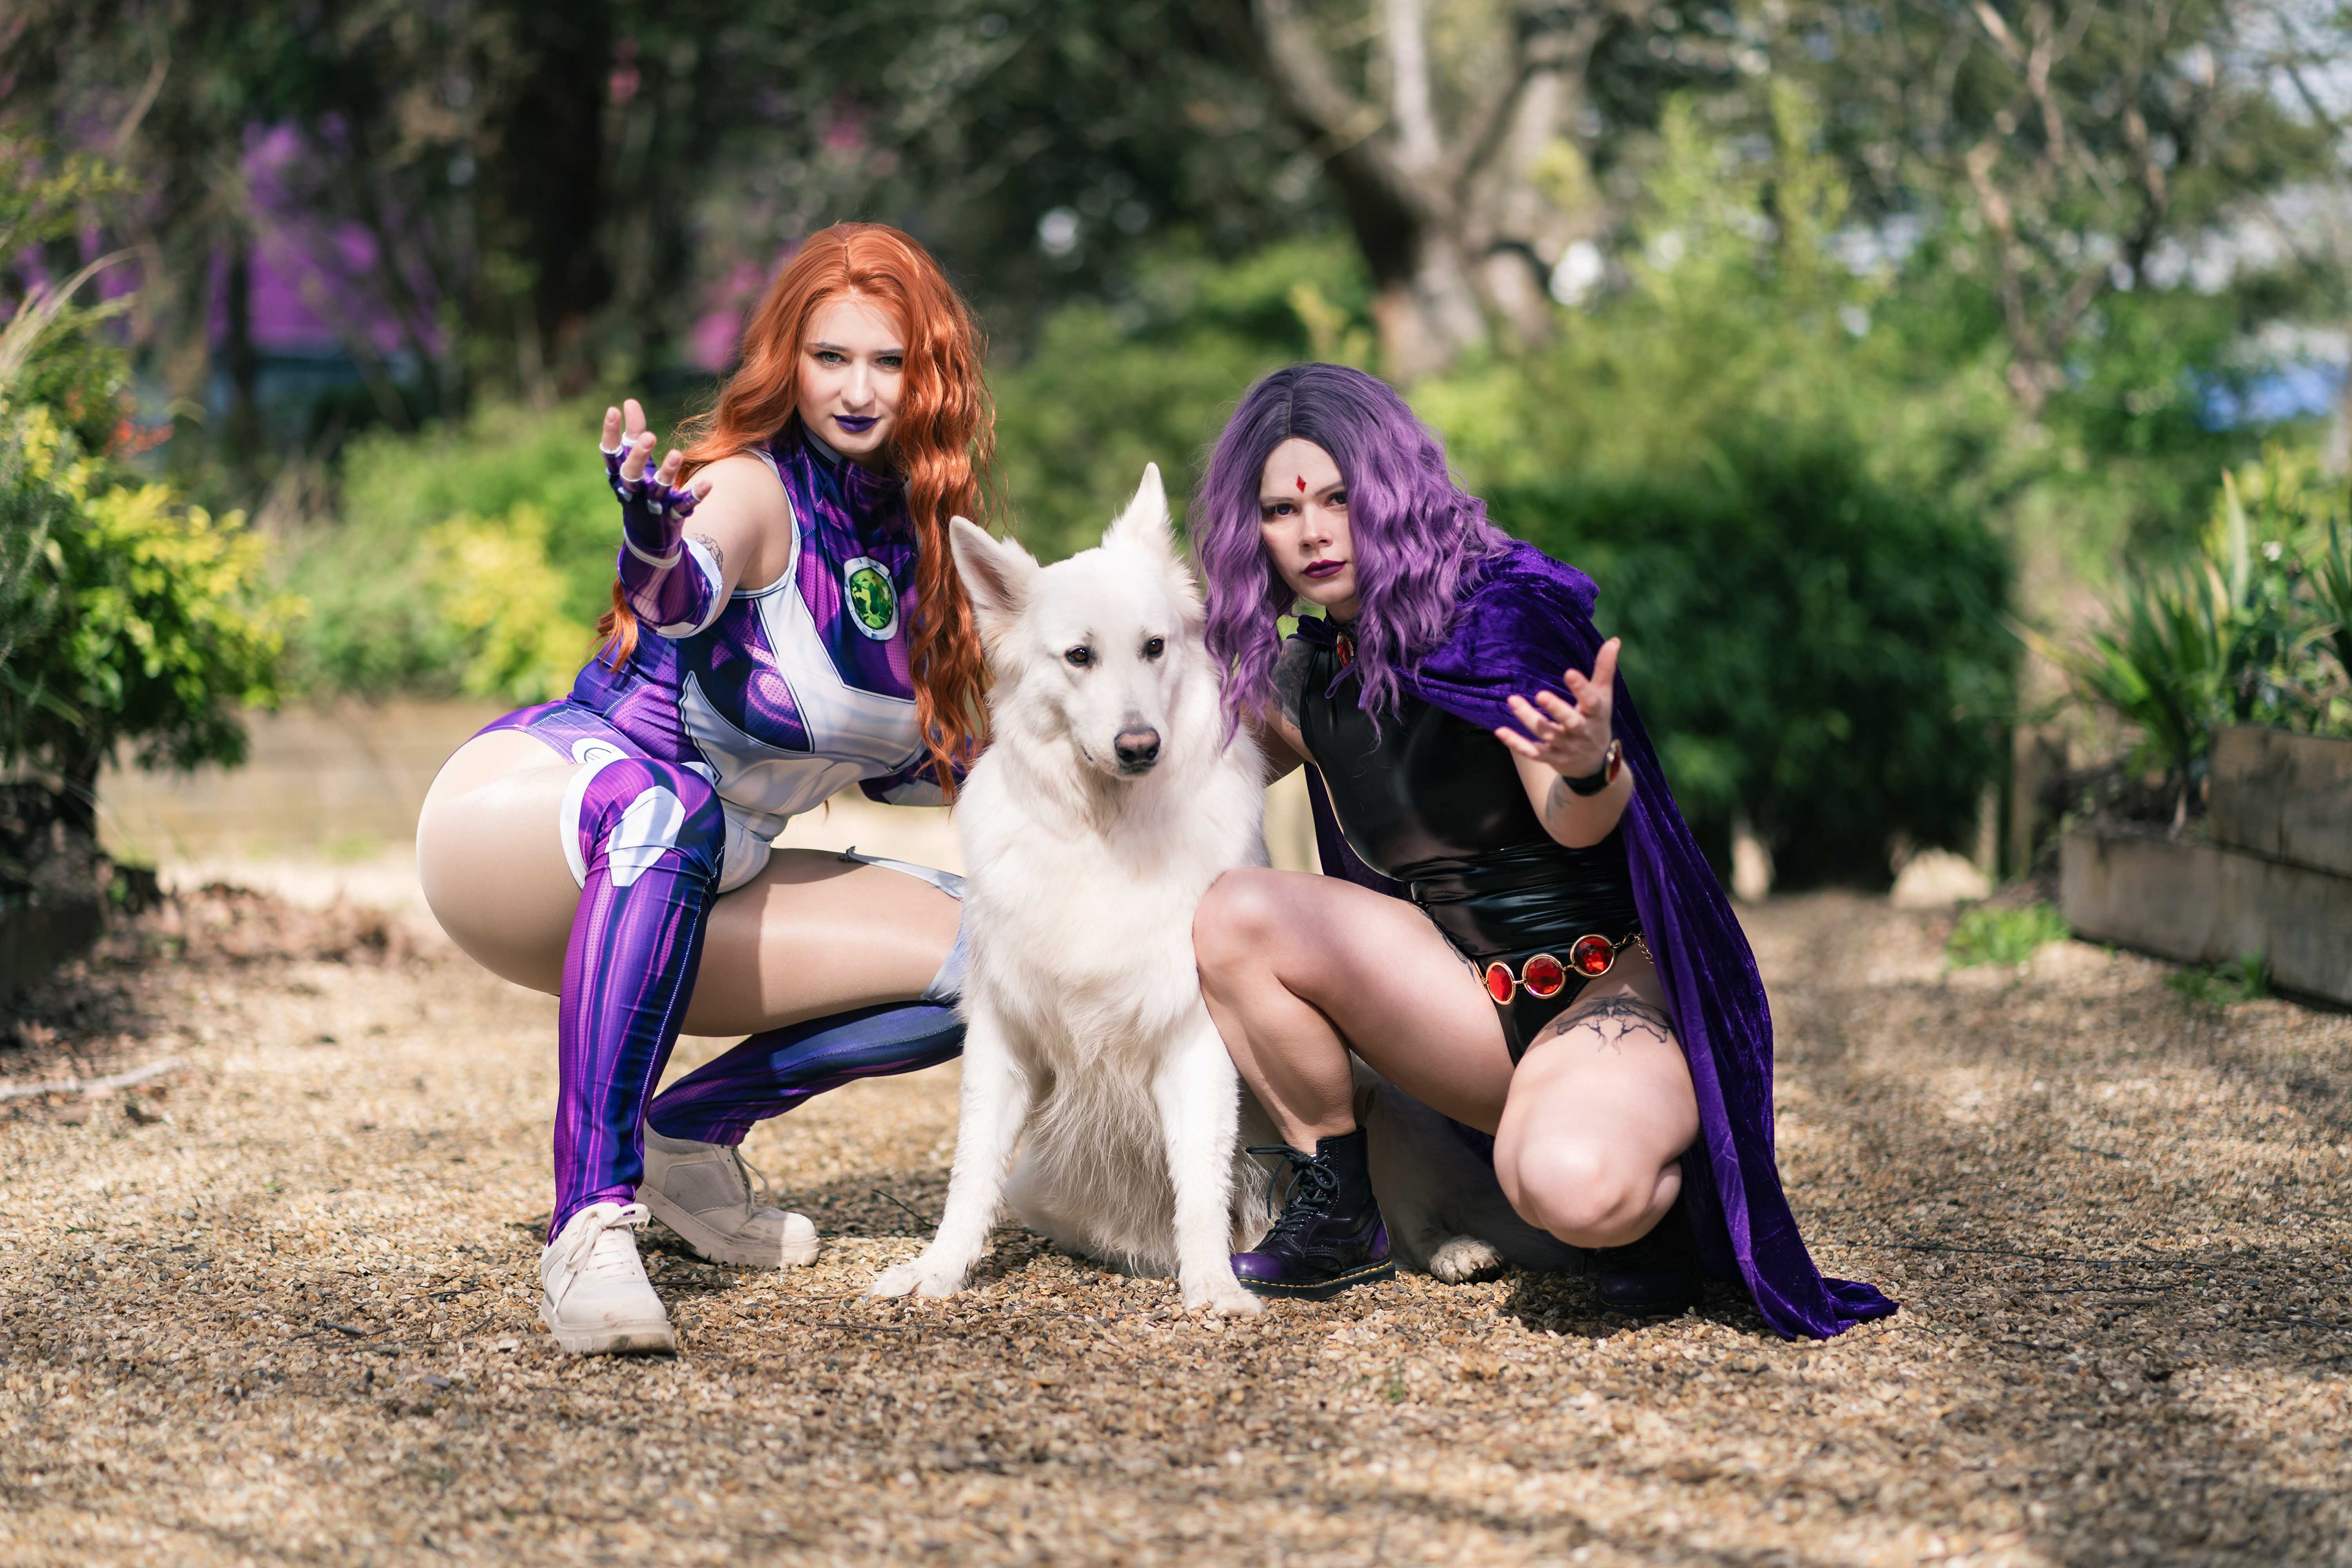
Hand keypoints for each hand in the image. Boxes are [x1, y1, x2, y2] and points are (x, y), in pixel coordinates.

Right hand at [600, 397, 710, 540]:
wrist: (648, 538)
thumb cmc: (639, 490)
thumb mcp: (634, 463)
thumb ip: (633, 433)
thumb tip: (629, 402)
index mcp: (619, 477)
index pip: (610, 454)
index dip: (610, 433)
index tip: (613, 410)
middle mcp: (632, 492)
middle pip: (631, 474)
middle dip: (638, 456)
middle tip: (649, 436)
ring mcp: (652, 506)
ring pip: (658, 490)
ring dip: (667, 472)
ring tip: (677, 454)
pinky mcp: (672, 516)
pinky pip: (684, 506)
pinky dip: (696, 495)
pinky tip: (708, 483)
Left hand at [1494, 637, 1620, 779]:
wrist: (1594, 763)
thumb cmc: (1596, 720)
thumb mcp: (1603, 696)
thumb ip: (1604, 669)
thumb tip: (1614, 640)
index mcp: (1595, 714)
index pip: (1591, 701)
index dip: (1581, 689)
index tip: (1569, 673)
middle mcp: (1581, 731)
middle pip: (1570, 721)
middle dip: (1556, 709)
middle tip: (1540, 694)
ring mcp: (1566, 746)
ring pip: (1547, 733)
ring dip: (1529, 719)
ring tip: (1513, 700)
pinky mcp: (1551, 757)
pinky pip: (1533, 752)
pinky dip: (1517, 744)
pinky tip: (1501, 732)